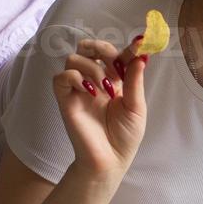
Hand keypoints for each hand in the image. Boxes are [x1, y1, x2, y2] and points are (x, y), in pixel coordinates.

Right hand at [53, 34, 149, 177]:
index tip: (140, 43)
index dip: (128, 48)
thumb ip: (135, 80)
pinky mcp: (65, 99)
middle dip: (101, 47)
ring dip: (92, 68)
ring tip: (104, 89)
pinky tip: (89, 92)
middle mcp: (95, 80)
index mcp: (114, 80)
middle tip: (113, 61)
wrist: (109, 160)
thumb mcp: (136, 107)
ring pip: (74, 58)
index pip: (117, 55)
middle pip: (89, 48)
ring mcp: (79, 89)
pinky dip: (75, 78)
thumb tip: (142, 55)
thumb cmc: (125, 136)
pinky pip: (61, 77)